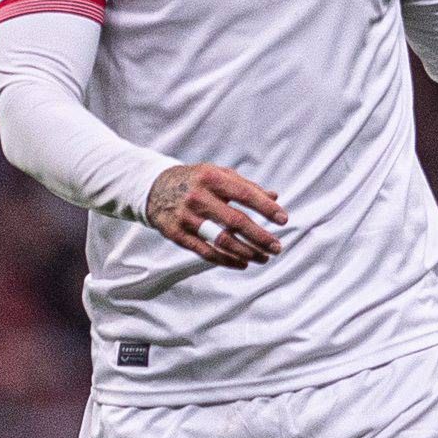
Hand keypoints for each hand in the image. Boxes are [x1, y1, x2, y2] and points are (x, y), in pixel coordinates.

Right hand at [145, 163, 286, 268]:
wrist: (153, 188)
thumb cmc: (195, 181)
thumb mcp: (217, 174)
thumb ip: (246, 186)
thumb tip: (275, 197)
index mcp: (211, 178)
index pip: (245, 194)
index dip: (266, 208)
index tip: (284, 220)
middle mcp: (198, 197)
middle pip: (235, 221)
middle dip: (259, 236)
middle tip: (277, 247)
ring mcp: (186, 217)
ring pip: (221, 240)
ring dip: (246, 252)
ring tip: (264, 257)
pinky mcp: (177, 234)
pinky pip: (206, 252)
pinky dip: (227, 260)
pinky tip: (243, 263)